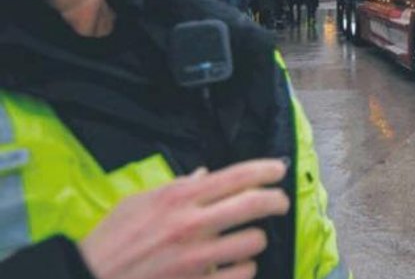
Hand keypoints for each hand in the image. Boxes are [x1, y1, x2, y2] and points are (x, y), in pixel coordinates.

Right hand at [79, 159, 289, 278]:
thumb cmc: (110, 242)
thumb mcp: (138, 203)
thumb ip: (176, 187)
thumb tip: (204, 175)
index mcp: (178, 199)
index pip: (236, 176)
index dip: (265, 169)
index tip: (278, 170)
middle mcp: (192, 224)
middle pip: (255, 204)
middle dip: (277, 201)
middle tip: (280, 203)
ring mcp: (197, 258)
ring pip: (254, 242)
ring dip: (256, 240)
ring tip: (248, 241)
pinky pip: (242, 274)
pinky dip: (244, 269)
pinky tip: (235, 267)